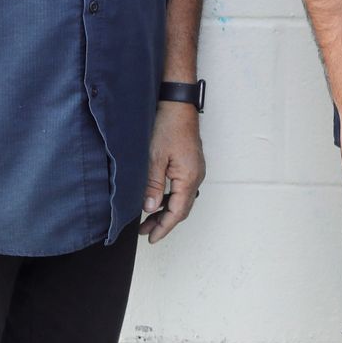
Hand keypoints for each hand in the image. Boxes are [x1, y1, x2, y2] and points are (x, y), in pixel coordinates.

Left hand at [140, 104, 204, 244]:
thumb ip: (153, 185)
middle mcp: (196, 176)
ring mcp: (195, 169)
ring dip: (166, 210)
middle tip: (145, 232)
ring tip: (148, 219)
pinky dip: (170, 198)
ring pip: (182, 199)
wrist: (178, 104)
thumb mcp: (155, 157)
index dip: (164, 227)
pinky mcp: (190, 164)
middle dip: (164, 222)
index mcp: (189, 177)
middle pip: (182, 208)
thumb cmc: (168, 126)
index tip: (151, 238)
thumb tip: (150, 208)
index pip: (177, 212)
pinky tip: (157, 198)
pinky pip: (182, 188)